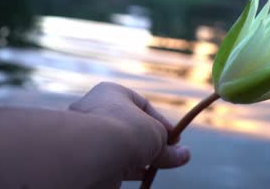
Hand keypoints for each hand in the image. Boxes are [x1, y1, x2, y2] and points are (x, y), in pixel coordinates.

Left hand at [69, 82, 189, 179]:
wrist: (91, 153)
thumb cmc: (127, 130)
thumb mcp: (157, 136)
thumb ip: (169, 147)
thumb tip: (184, 155)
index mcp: (111, 93)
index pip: (142, 106)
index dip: (162, 123)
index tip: (175, 139)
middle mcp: (96, 111)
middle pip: (132, 128)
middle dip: (152, 142)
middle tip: (169, 154)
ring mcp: (89, 136)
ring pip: (121, 148)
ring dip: (142, 158)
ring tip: (160, 167)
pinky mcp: (85, 159)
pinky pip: (111, 164)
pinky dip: (129, 170)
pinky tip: (144, 176)